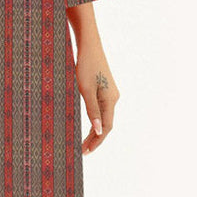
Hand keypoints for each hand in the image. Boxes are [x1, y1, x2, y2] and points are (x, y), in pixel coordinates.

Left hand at [74, 39, 119, 154]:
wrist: (88, 44)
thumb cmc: (85, 65)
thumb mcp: (85, 89)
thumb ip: (92, 110)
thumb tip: (98, 130)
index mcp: (110, 99)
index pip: (106, 127)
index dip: (97, 141)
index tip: (86, 152)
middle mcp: (113, 97)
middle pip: (106, 124)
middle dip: (95, 139)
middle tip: (83, 152)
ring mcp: (109, 92)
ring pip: (103, 117)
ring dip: (94, 130)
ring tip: (83, 142)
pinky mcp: (104, 88)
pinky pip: (101, 108)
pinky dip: (94, 119)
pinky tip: (88, 125)